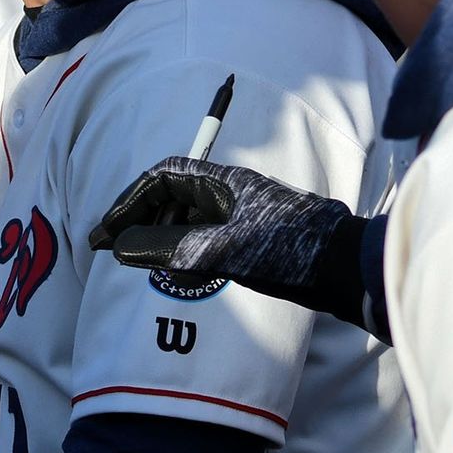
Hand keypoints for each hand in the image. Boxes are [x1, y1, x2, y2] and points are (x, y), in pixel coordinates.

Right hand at [88, 156, 367, 317]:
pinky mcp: (252, 240)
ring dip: (162, 239)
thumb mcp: (224, 249)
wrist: (345, 268)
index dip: (130, 200)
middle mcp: (231, 193)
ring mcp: (242, 216)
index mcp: (224, 182)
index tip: (107, 230)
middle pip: (173, 197)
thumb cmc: (290, 250)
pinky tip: (182, 275)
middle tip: (116, 251)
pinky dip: (186, 255)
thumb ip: (172, 248)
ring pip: (189, 220)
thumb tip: (123, 247)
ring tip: (145, 265)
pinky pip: (207, 240)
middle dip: (141, 221)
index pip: (164, 177)